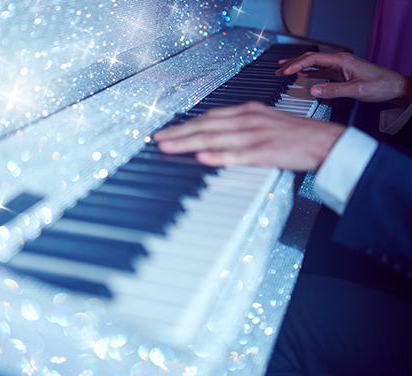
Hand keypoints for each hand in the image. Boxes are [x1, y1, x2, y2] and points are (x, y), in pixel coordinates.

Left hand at [154, 102, 345, 170]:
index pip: (209, 117)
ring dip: (189, 143)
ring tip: (169, 147)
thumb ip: (239, 126)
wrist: (324, 140)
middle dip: (179, 133)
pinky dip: (219, 156)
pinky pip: (237, 154)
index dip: (185, 124)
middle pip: (206, 126)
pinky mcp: (265, 151)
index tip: (167, 130)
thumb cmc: (294, 134)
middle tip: (158, 138)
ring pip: (215, 138)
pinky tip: (203, 158)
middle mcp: (248, 120)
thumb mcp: (263, 122)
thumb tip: (215, 136)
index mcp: (247, 112)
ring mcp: (256, 135)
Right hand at [276, 52, 411, 106]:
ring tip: (283, 71)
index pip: (313, 59)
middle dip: (292, 64)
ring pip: (313, 64)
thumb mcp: (356, 90)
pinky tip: (300, 75)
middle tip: (278, 70)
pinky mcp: (340, 74)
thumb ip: (333, 90)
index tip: (285, 72)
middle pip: (310, 59)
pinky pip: (320, 71)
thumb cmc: (380, 86)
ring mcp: (339, 67)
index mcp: (342, 61)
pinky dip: (307, 72)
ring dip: (298, 67)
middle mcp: (339, 61)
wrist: (394, 87)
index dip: (297, 65)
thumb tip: (313, 90)